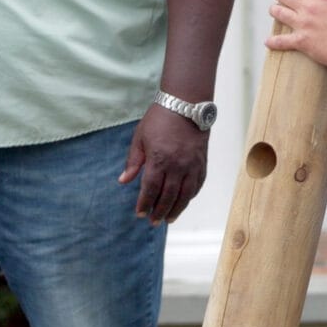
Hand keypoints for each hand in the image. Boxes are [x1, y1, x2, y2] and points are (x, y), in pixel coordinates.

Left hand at [119, 104, 208, 223]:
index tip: (140, 213)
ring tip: (169, 219)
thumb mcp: (140, 138)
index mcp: (158, 160)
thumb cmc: (159, 119)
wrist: (185, 105)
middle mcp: (177, 166)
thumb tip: (124, 180)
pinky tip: (183, 202)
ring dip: (176, 209)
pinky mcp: (202, 163)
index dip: (145, 203)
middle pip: (168, 196)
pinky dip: (190, 196)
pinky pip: (197, 185)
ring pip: (185, 195)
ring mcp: (192, 165)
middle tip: (154, 222)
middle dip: (160, 211)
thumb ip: (133, 161)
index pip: (151, 188)